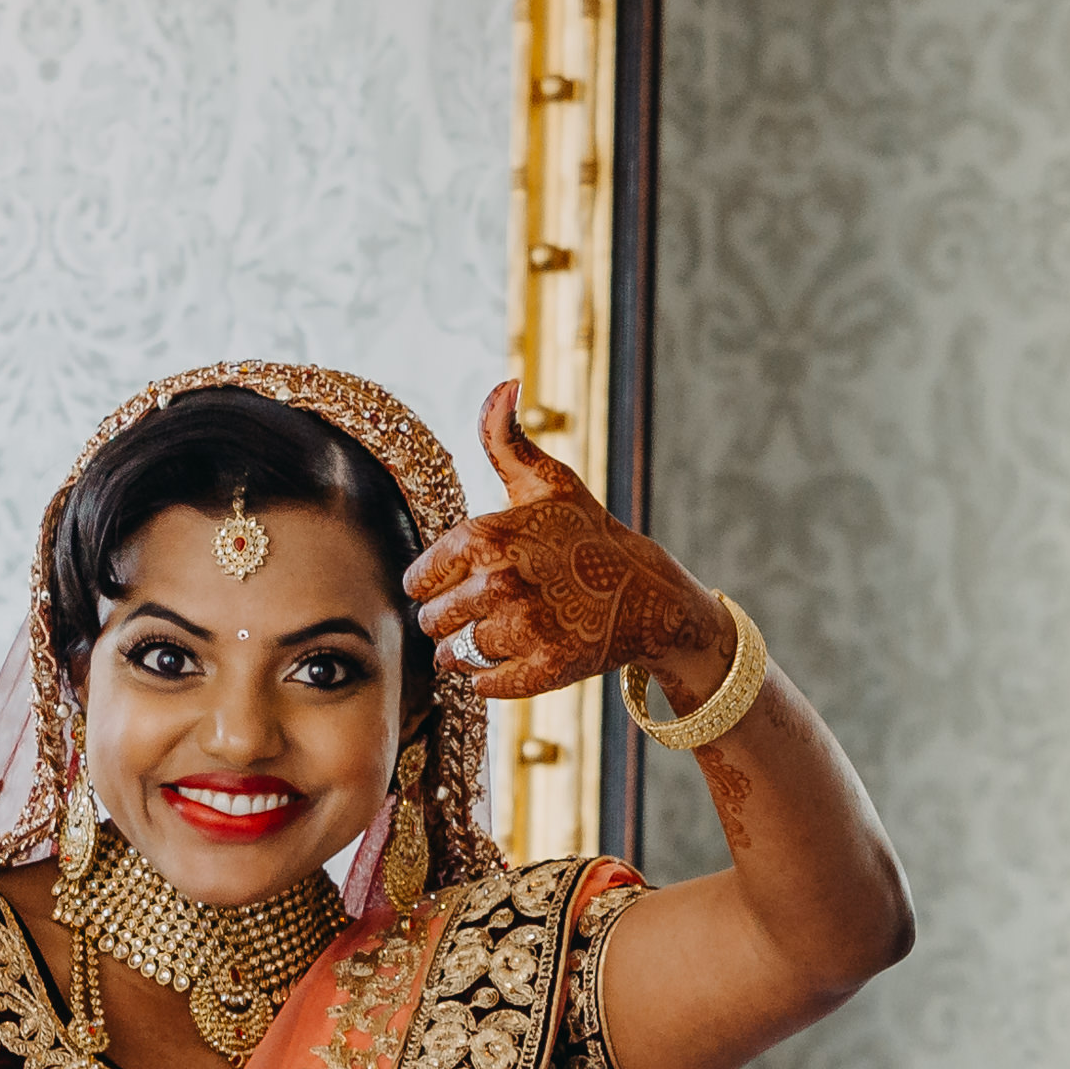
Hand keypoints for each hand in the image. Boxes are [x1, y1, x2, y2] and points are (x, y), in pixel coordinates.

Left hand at [403, 382, 727, 701]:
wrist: (648, 594)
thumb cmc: (587, 534)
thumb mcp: (549, 483)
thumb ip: (506, 439)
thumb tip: (503, 385)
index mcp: (493, 535)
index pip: (420, 576)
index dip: (428, 584)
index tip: (448, 582)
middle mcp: (506, 580)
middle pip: (433, 619)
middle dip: (445, 619)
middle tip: (475, 611)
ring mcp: (528, 628)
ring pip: (458, 652)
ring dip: (465, 649)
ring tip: (492, 633)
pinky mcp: (547, 669)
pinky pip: (486, 684)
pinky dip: (489, 677)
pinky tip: (512, 655)